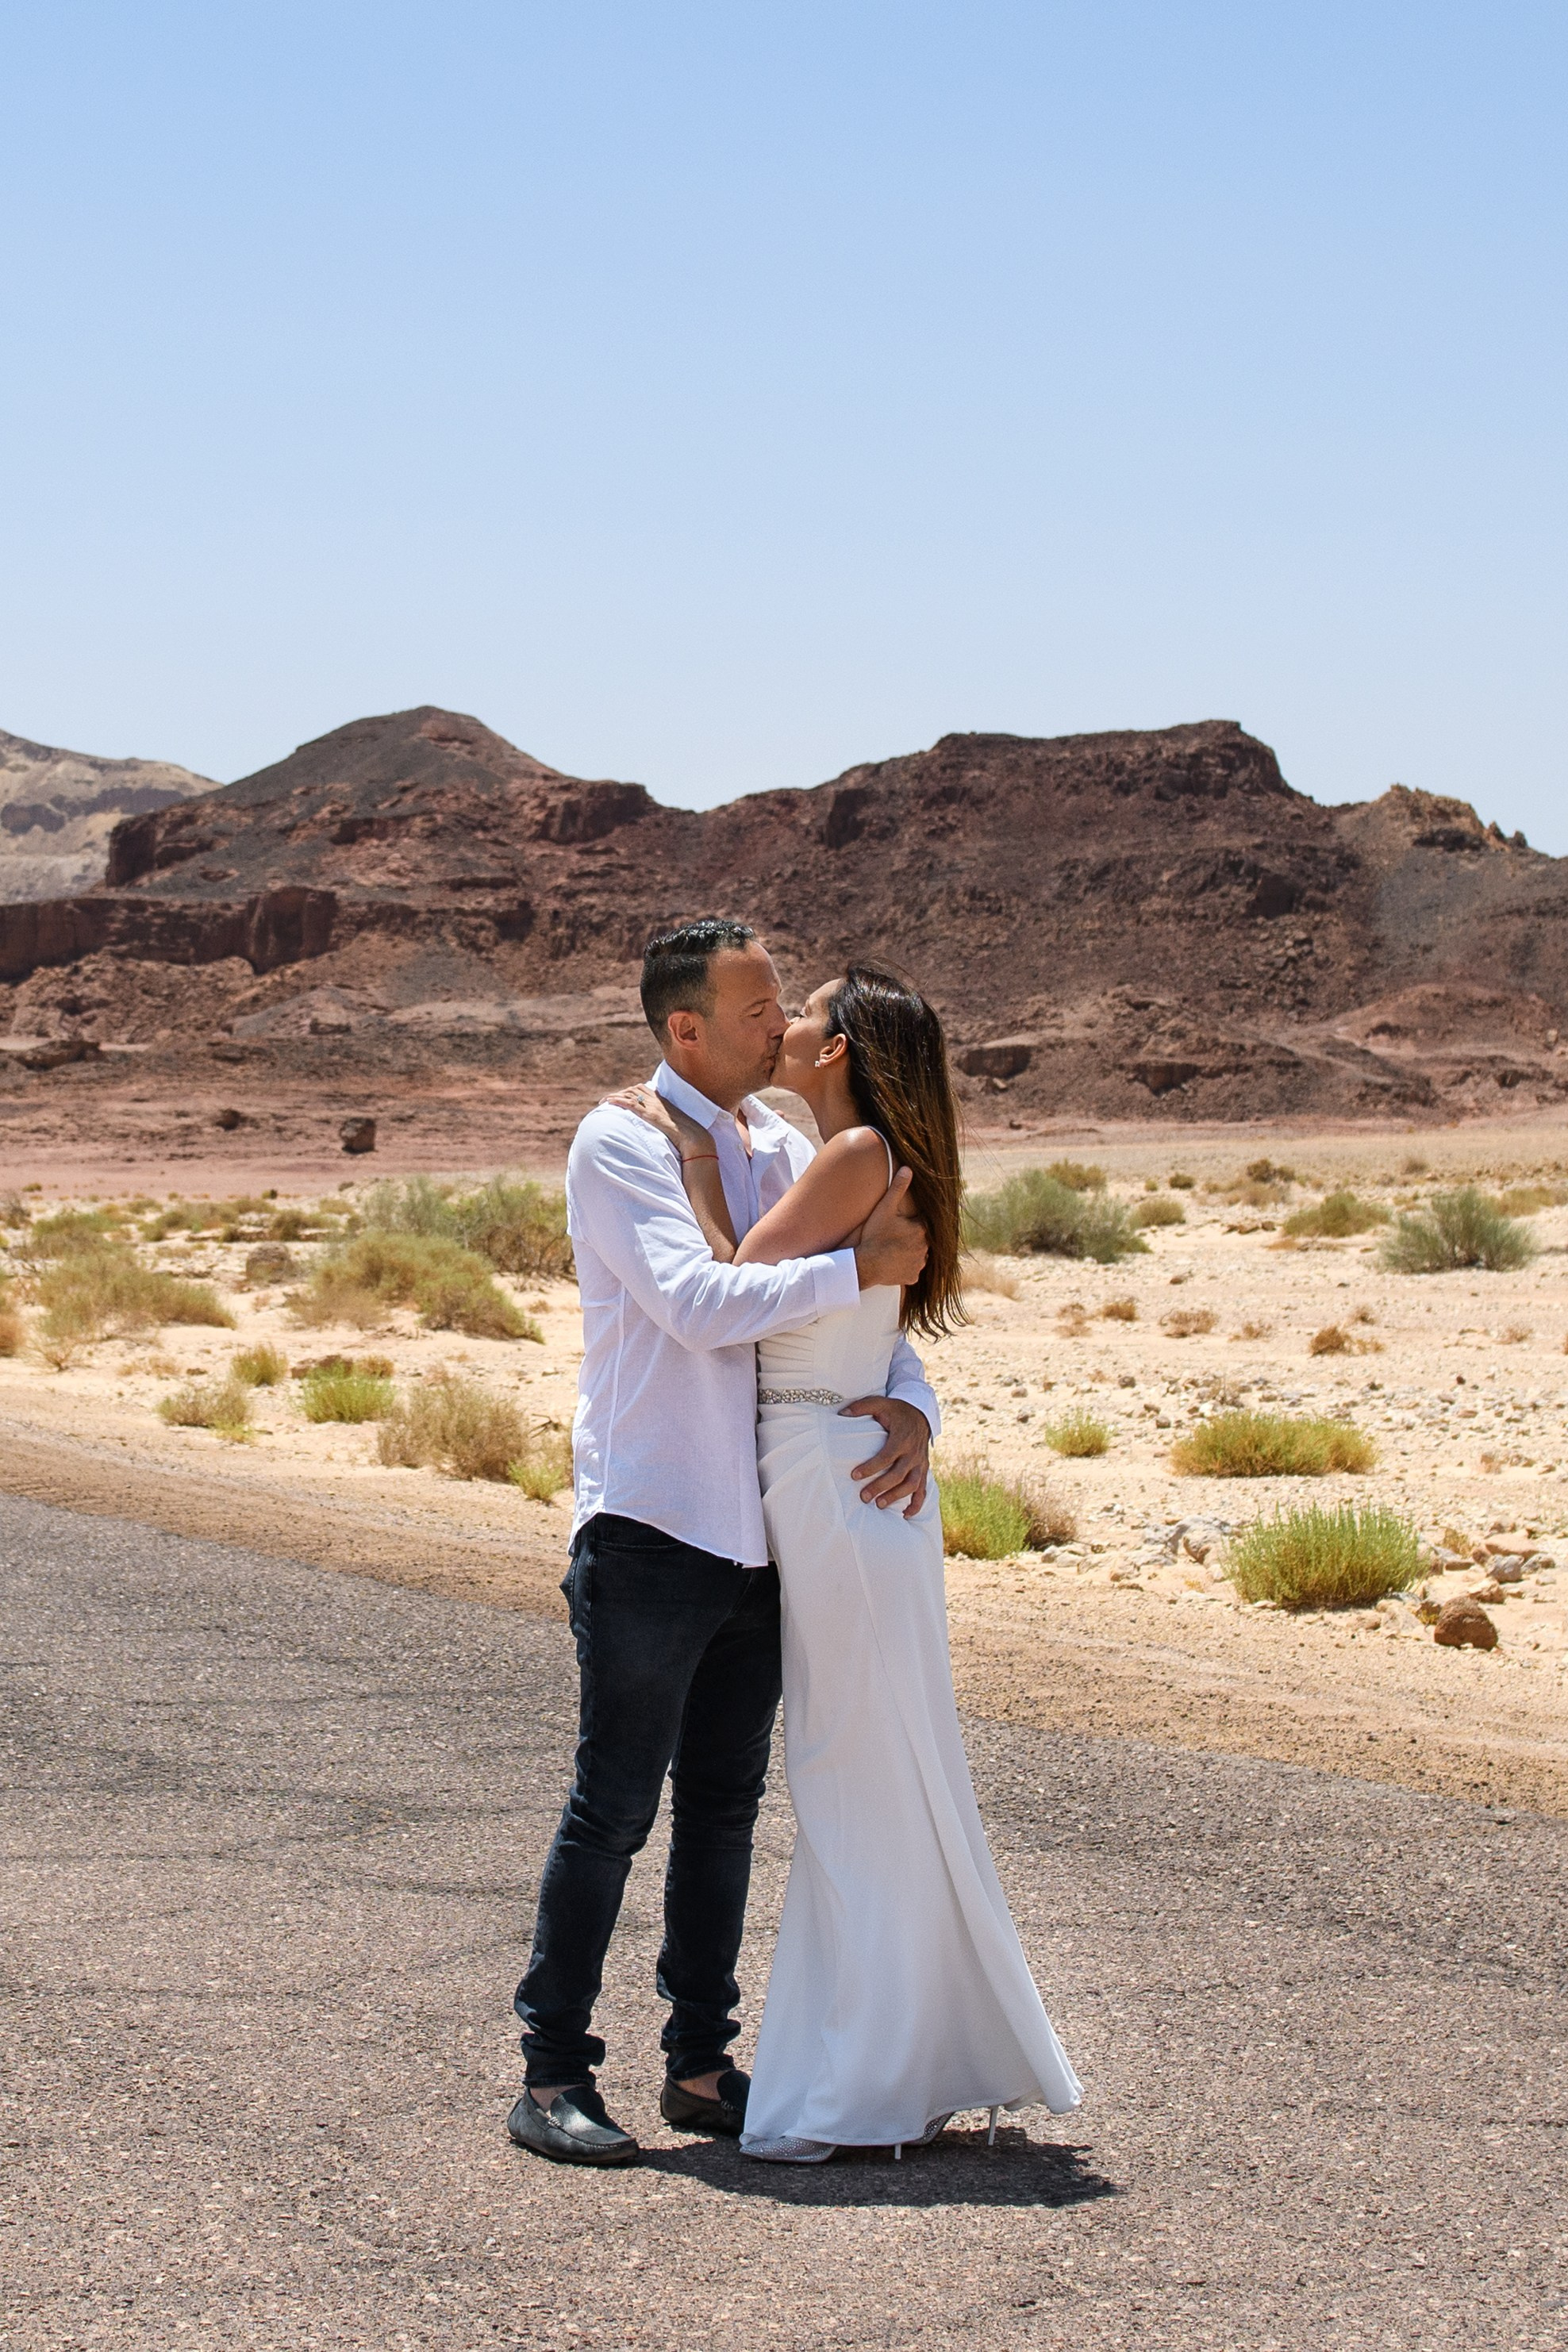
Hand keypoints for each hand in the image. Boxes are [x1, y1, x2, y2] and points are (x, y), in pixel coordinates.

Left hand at [604, 1084, 711, 1160]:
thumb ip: (667, 1122)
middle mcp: (658, 1101)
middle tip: (610, 1099)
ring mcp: (653, 1106)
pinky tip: (609, 1102)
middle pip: (635, 1089)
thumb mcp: (676, 1125)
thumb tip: (663, 1129)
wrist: (694, 1138)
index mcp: (664, 1101)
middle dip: (622, 1092)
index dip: (632, 1091)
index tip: (623, 1096)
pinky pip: (630, 1103)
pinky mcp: (650, 1114)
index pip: (644, 1089)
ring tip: (604, 1101)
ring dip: (615, 1096)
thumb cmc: (687, 1136)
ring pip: (630, 1094)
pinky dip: (618, 1100)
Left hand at [841, 1395, 931, 1515]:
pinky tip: (906, 1515)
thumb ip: (862, 1407)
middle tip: (864, 1497)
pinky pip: (923, 1490)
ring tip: (879, 1505)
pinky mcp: (924, 1470)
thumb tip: (842, 1414)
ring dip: (896, 1496)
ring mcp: (921, 1463)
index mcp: (902, 1438)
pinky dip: (917, 1504)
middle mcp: (913, 1453)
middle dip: (881, 1487)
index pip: (886, 1456)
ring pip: (912, 1484)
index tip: (854, 1476)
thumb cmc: (897, 1410)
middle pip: (898, 1474)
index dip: (871, 1468)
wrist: (921, 1414)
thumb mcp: (881, 1403)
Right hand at [852, 1166, 927, 1291]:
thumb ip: (898, 1188)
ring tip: (893, 1250)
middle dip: (910, 1237)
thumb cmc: (874, 1235)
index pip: (921, 1222)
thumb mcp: (885, 1208)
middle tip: (893, 1237)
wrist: (864, 1263)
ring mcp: (919, 1264)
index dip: (910, 1222)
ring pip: (918, 1255)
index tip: (898, 1224)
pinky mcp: (912, 1277)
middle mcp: (925, 1247)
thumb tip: (909, 1169)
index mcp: (921, 1229)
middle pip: (921, 1239)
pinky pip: (913, 1270)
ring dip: (910, 1252)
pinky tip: (894, 1263)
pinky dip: (905, 1267)